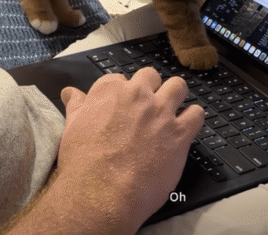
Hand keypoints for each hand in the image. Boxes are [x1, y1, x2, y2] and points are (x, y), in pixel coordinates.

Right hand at [56, 68, 203, 232]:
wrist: (101, 192)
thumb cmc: (82, 161)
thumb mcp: (72, 127)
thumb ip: (76, 105)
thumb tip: (70, 92)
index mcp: (109, 91)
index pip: (118, 78)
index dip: (120, 92)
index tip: (121, 106)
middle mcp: (137, 95)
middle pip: (150, 75)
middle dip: (149, 87)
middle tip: (146, 107)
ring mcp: (160, 112)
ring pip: (178, 86)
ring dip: (175, 95)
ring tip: (170, 111)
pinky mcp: (179, 133)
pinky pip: (196, 114)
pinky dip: (192, 118)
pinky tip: (184, 128)